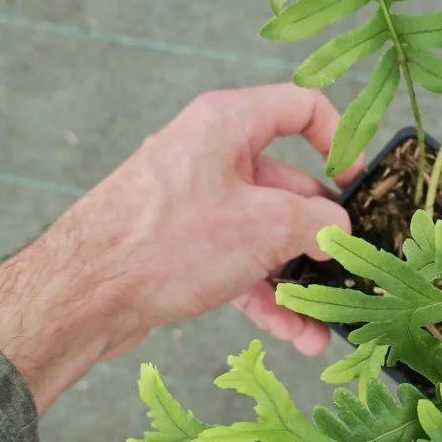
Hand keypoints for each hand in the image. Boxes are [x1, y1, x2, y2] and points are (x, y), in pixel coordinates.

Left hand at [0, 85, 357, 412]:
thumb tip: (341, 231)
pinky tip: (298, 334)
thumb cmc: (167, 242)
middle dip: (323, 232)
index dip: (341, 138)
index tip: (360, 182)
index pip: (301, 107)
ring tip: (329, 321)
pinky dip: (268, 295)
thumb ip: (316, 222)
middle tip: (353, 266)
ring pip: (265, 232)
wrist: (81, 297)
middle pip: (289, 182)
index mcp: (227, 123)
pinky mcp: (183, 246)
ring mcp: (196, 203)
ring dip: (300, 277)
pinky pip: (240, 263)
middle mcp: (211, 155)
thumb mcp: (263, 227)